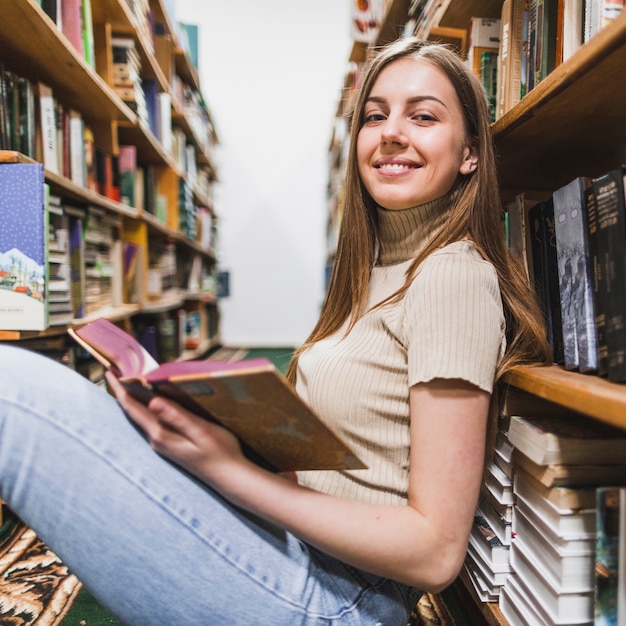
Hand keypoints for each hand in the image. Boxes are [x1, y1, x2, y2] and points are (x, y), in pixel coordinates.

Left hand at [105, 372, 248, 485]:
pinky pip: (151, 421)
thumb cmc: (220, 452)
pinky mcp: (170, 444)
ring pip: (141, 417)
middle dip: (122, 391)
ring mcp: (162, 444)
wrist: (229, 477)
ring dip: (133, 399)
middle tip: (114, 371)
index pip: (133, 408)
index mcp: (161, 434)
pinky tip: (149, 400)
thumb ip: (177, 416)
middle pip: (133, 412)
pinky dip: (145, 407)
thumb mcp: (200, 431)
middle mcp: (157, 440)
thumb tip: (153, 400)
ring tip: (127, 381)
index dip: (120, 389)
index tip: (109, 372)